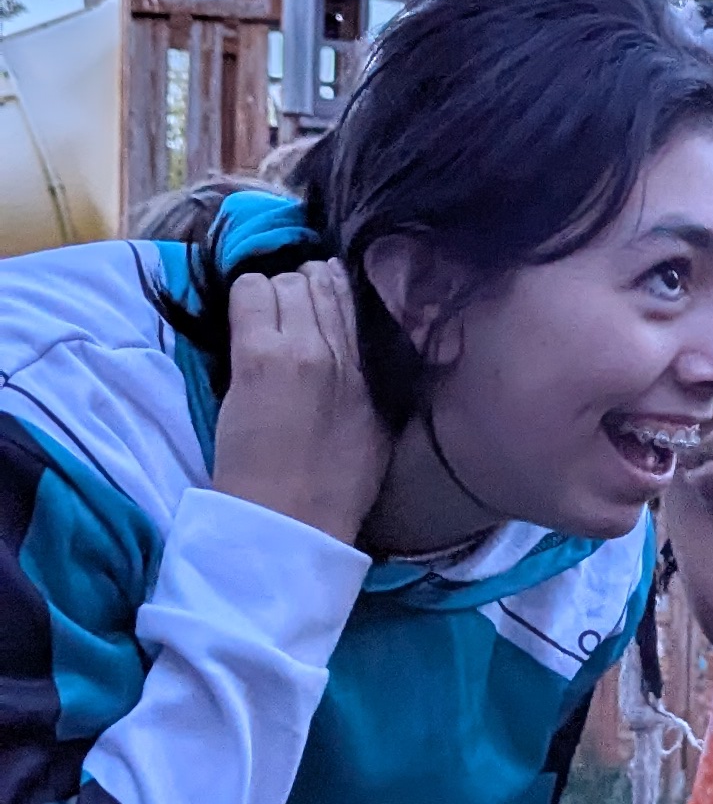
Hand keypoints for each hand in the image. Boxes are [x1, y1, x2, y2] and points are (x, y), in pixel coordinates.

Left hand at [211, 263, 390, 545]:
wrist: (290, 522)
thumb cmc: (332, 491)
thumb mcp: (379, 433)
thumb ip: (377, 384)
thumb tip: (368, 353)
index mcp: (376, 372)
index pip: (358, 297)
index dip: (334, 290)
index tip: (318, 304)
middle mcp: (346, 352)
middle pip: (323, 281)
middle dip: (302, 287)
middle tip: (284, 315)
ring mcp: (301, 348)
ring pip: (287, 281)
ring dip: (272, 294)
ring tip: (262, 323)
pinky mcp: (260, 356)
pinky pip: (250, 292)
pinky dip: (245, 296)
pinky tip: (242, 322)